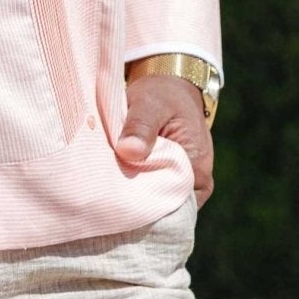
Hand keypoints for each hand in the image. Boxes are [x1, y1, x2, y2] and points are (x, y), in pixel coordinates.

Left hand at [114, 75, 213, 204]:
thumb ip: (140, 126)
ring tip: (106, 187)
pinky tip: (114, 182)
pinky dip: (134, 189)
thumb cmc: (163, 96)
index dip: (140, 203)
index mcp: (197, 170)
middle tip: (102, 193)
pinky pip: (151, 194)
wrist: (170, 89)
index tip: (112, 196)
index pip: (168, 203)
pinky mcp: (169, 182)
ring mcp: (182, 186)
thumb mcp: (150, 103)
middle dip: (134, 203)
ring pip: (155, 204)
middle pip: (162, 208)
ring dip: (133, 196)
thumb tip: (129, 151)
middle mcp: (195, 185)